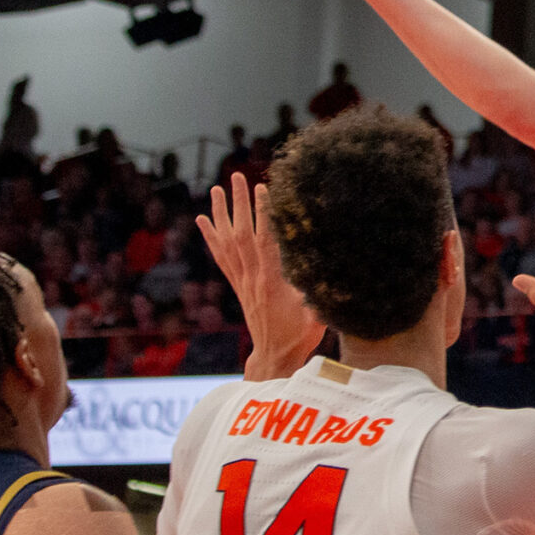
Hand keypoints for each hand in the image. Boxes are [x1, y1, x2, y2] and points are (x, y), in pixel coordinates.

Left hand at [198, 173, 324, 379]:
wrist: (274, 357)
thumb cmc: (299, 336)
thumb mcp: (317, 314)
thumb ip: (320, 290)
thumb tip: (332, 266)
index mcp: (272, 282)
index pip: (265, 241)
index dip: (263, 215)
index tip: (263, 189)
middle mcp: (251, 278)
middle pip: (241, 235)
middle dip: (239, 204)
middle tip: (236, 176)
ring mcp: (241, 281)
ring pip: (226, 243)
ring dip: (220, 214)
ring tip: (216, 189)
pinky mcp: (237, 285)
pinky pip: (220, 257)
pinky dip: (210, 236)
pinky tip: (203, 220)